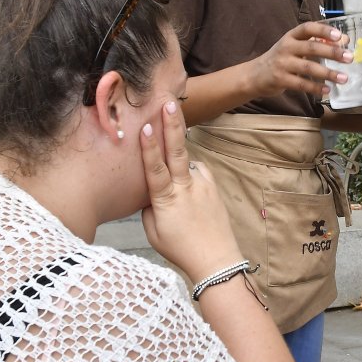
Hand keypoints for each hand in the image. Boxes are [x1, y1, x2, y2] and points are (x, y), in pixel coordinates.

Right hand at [140, 100, 243, 279]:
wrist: (216, 259)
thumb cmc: (180, 248)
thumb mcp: (153, 231)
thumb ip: (149, 205)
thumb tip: (150, 189)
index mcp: (166, 200)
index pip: (154, 169)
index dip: (148, 147)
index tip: (145, 127)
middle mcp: (186, 188)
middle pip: (177, 152)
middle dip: (172, 125)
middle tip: (169, 102)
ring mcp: (203, 185)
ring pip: (187, 162)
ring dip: (179, 154)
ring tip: (175, 165)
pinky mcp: (214, 186)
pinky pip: (198, 171)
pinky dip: (191, 174)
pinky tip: (189, 189)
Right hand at [247, 21, 351, 98]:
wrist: (255, 74)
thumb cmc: (282, 58)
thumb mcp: (296, 46)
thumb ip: (318, 43)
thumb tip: (344, 40)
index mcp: (291, 36)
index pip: (307, 28)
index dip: (323, 30)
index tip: (338, 35)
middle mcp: (286, 47)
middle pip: (311, 48)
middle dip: (332, 52)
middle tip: (349, 58)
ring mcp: (282, 64)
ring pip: (308, 68)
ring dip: (328, 73)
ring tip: (344, 78)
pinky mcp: (280, 79)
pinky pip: (301, 84)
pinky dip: (315, 88)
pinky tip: (328, 90)